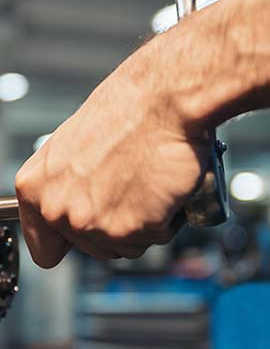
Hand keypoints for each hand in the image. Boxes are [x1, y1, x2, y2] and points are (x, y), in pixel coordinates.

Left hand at [15, 35, 210, 267]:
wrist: (163, 100)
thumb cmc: (127, 110)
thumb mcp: (74, 143)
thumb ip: (66, 182)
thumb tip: (77, 200)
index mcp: (37, 187)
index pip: (44, 247)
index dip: (69, 239)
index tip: (83, 231)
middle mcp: (59, 209)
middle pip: (93, 247)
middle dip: (116, 224)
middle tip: (130, 185)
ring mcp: (93, 223)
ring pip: (127, 246)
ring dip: (144, 222)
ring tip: (147, 180)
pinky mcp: (130, 229)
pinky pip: (156, 238)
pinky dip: (167, 217)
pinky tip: (163, 185)